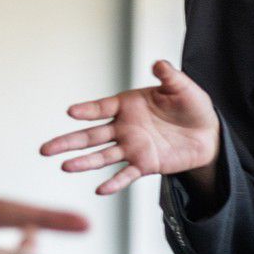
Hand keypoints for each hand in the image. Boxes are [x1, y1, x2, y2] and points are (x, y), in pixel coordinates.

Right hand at [40, 60, 219, 196]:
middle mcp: (124, 127)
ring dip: (84, 162)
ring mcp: (132, 147)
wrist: (207, 133)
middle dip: (68, 141)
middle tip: (45, 149)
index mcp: (128, 105)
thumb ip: (169, 76)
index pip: (101, 107)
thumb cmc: (191, 106)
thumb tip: (159, 63)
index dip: (87, 110)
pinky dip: (114, 183)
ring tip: (65, 166)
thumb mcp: (182, 87)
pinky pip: (126, 175)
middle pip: (91, 136)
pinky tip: (100, 189)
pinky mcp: (144, 165)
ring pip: (102, 156)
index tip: (70, 112)